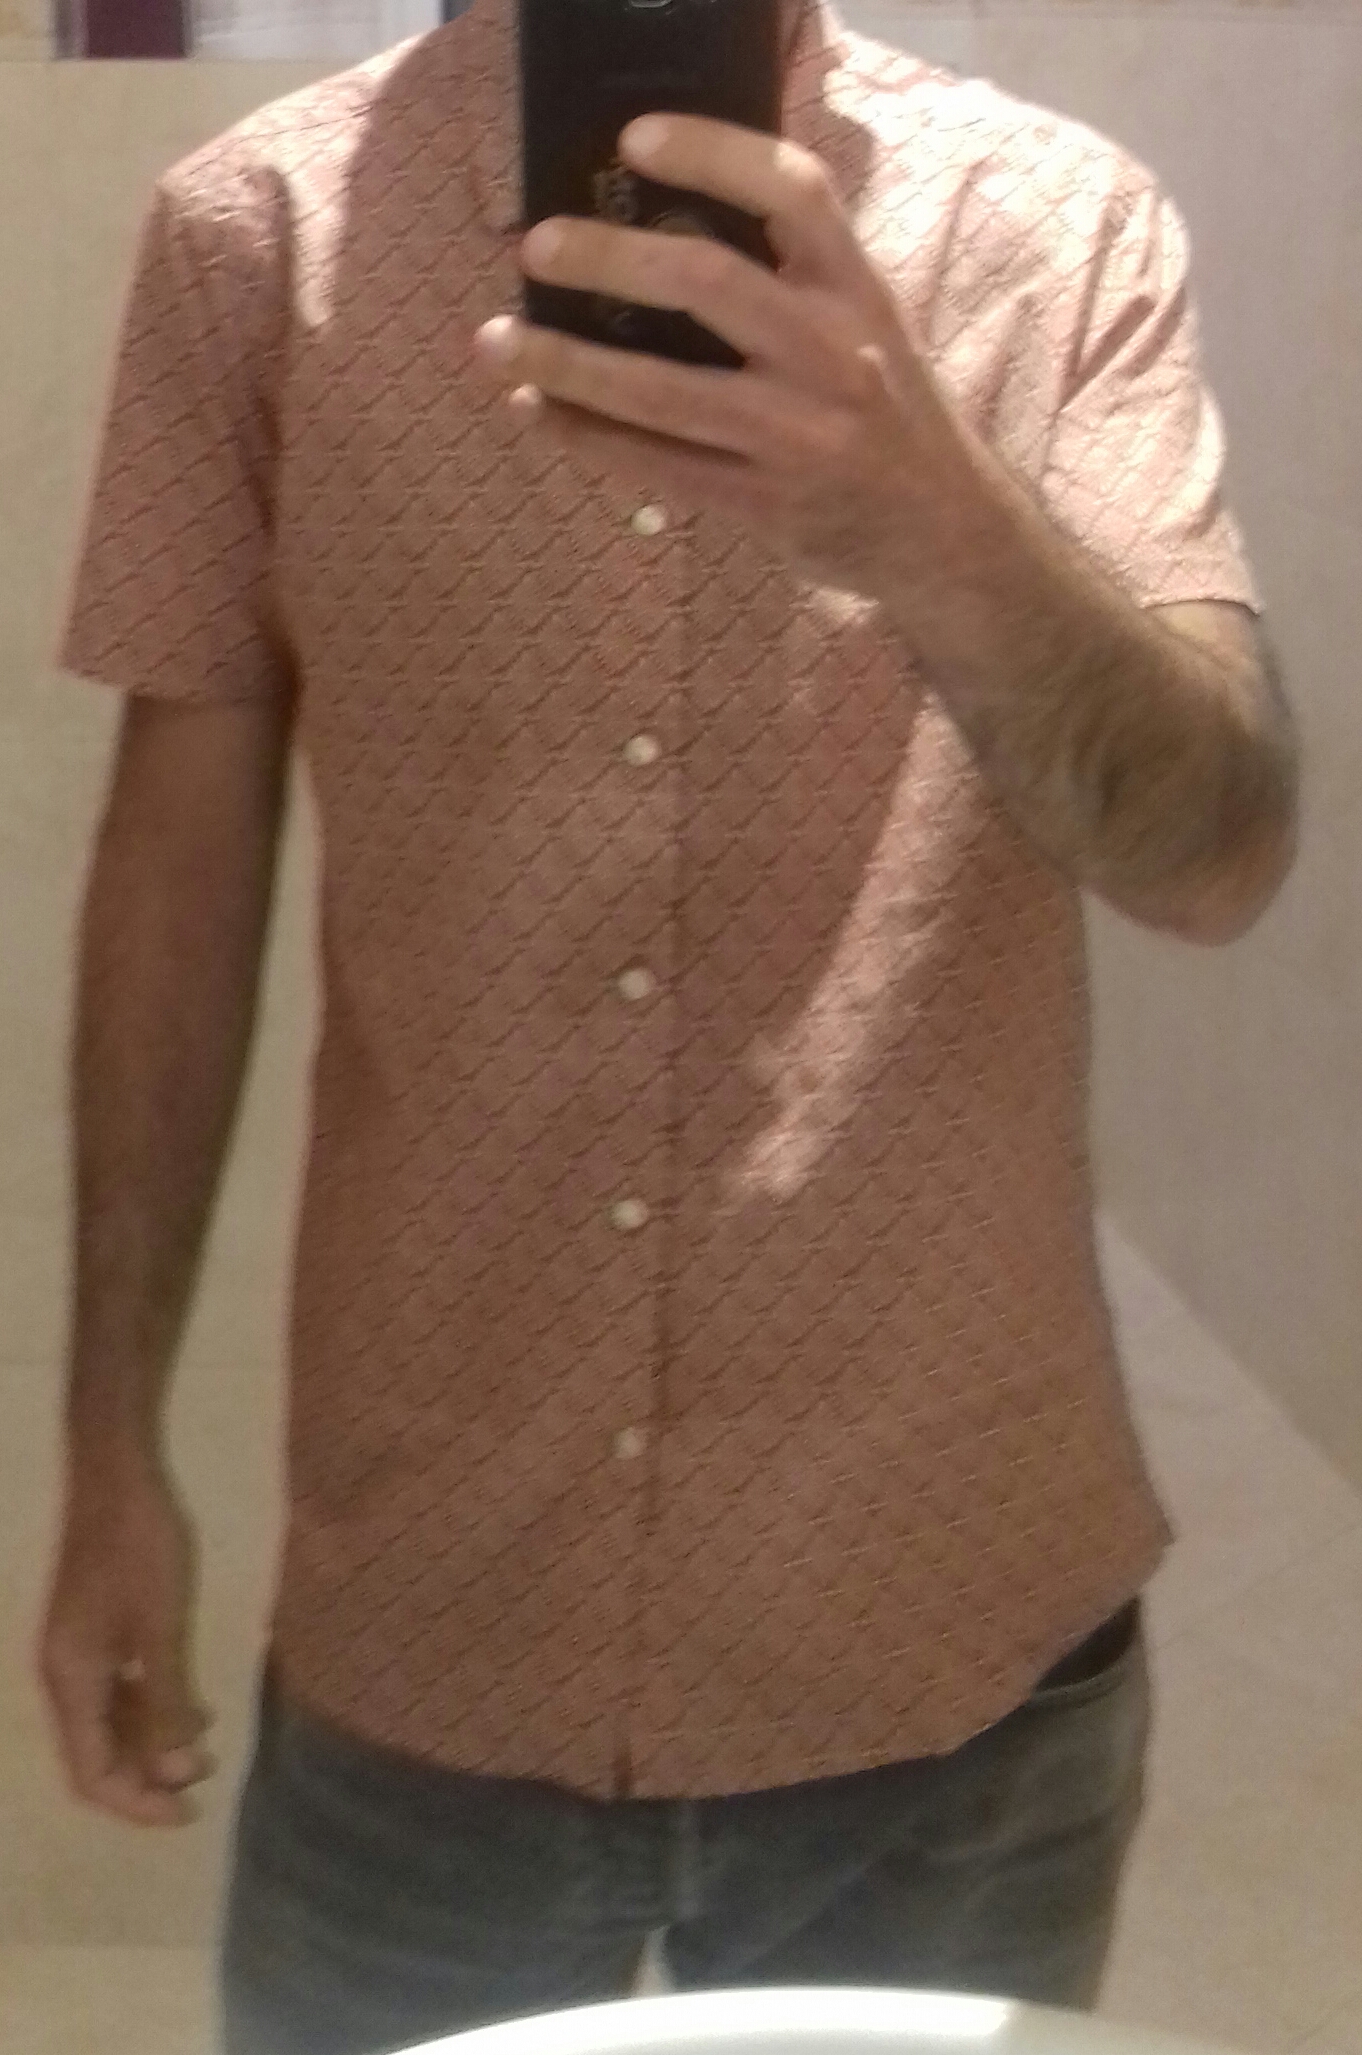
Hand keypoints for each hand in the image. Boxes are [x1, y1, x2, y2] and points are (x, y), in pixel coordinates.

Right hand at [38, 1457, 215, 1827]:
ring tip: (206, 1747)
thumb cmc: (140, 1546)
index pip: (92, 1774)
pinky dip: (150, 1707)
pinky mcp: (94, 1628)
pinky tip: (192, 1704)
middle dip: (148, 1776)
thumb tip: (176, 1772)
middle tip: (206, 1778)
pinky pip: (117, 1690)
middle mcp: (63, 1675)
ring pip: (108, 1723)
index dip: (137, 1803)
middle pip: (96, 1754)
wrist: (117, 1473)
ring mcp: (76, 1651)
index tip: (190, 1814)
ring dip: (152, 1743)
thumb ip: (167, 1700)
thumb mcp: (162, 1626)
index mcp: (70, 1681)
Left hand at [474, 113, 982, 602]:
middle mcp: (832, 356)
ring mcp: (796, 437)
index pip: (793, 193)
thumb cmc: (887, 410)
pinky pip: (658, 466)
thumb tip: (658, 228)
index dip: (713, 154)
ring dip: (566, 363)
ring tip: (495, 341)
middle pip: (706, 282)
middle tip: (535, 248)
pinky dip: (588, 437)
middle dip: (607, 259)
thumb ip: (792, 278)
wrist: (945, 532)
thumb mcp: (867, 324)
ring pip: (661, 393)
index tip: (635, 138)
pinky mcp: (765, 506)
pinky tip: (539, 410)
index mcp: (858, 291)